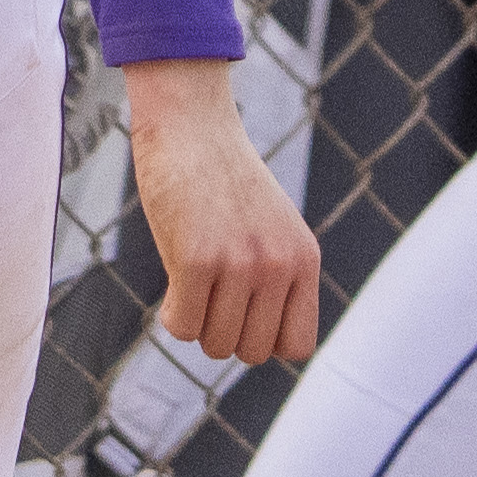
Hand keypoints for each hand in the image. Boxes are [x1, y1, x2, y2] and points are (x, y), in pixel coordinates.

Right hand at [127, 64, 318, 364]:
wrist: (191, 124)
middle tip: (210, 294)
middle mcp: (279, 264)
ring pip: (215, 345)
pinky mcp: (196, 258)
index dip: (264, 340)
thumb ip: (277, 281)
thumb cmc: (223, 180)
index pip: (297, 346)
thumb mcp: (271, 228)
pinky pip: (182, 325)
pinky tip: (172, 285)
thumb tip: (258, 348)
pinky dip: (172, 315)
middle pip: (251, 352)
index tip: (243, 315)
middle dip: (224, 333)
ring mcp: (239, 262)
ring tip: (192, 282)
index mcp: (304, 259)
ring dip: (196, 322)